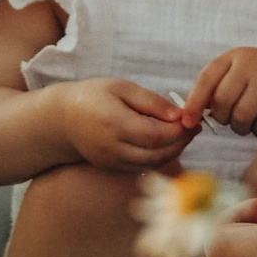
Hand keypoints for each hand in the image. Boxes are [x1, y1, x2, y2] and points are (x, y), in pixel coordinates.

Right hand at [57, 78, 187, 171]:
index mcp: (113, 123)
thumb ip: (151, 102)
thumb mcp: (122, 88)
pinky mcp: (112, 169)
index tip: (191, 120)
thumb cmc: (94, 96)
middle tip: (193, 128)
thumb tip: (179, 115)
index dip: (178, 131)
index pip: (155, 135)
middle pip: (156, 154)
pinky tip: (166, 143)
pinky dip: (158, 157)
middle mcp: (111, 147)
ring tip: (183, 135)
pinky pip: (142, 167)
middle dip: (180, 143)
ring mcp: (111, 162)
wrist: (63, 119)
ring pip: (151, 164)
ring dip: (172, 152)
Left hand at [176, 44, 256, 139]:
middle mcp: (252, 63)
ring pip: (241, 117)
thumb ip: (214, 90)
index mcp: (234, 57)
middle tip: (231, 118)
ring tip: (249, 120)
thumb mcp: (237, 75)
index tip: (188, 122)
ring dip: (241, 127)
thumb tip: (188, 115)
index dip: (194, 103)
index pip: (207, 79)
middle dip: (223, 117)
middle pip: (222, 102)